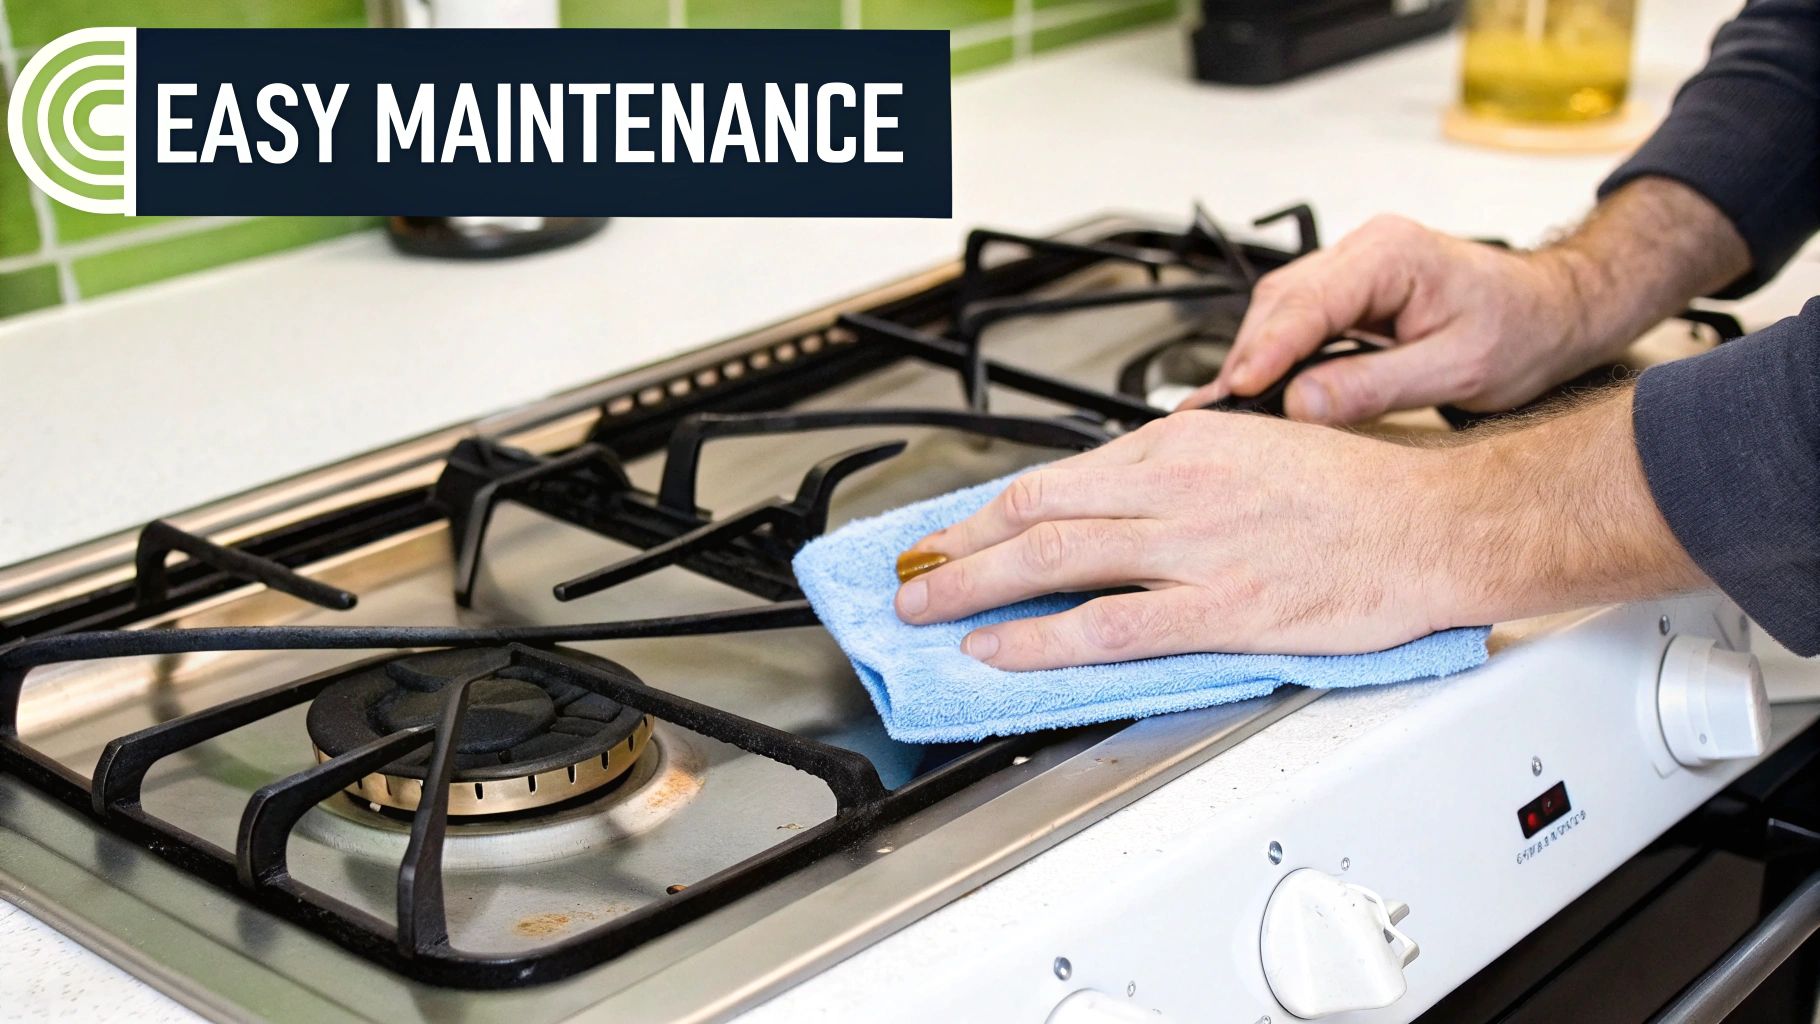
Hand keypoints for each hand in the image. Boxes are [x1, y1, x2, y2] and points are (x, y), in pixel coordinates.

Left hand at [893, 389, 1704, 671]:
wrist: (1435, 523)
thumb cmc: (1357, 492)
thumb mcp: (1253, 451)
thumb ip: (1179, 476)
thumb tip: (1117, 504)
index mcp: (1183, 442)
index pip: (1057, 476)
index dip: (990, 510)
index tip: (953, 532)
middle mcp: (1176, 485)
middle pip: (1036, 513)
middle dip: (959, 547)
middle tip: (912, 575)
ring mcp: (1194, 546)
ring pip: (1054, 561)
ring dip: (975, 588)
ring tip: (927, 612)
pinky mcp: (1220, 605)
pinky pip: (1107, 623)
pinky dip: (1041, 637)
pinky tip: (1001, 648)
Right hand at [1177, 214, 1591, 423]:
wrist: (1554, 312)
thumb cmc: (1522, 330)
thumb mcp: (1458, 369)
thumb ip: (1376, 385)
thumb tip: (1301, 403)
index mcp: (1394, 254)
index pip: (1311, 301)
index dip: (1268, 349)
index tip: (1238, 389)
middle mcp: (1366, 249)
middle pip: (1281, 302)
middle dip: (1247, 357)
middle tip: (1214, 410)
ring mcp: (1354, 267)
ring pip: (1279, 308)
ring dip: (1253, 357)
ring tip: (1224, 406)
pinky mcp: (1349, 291)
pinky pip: (1295, 318)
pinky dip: (1272, 354)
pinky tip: (1255, 388)